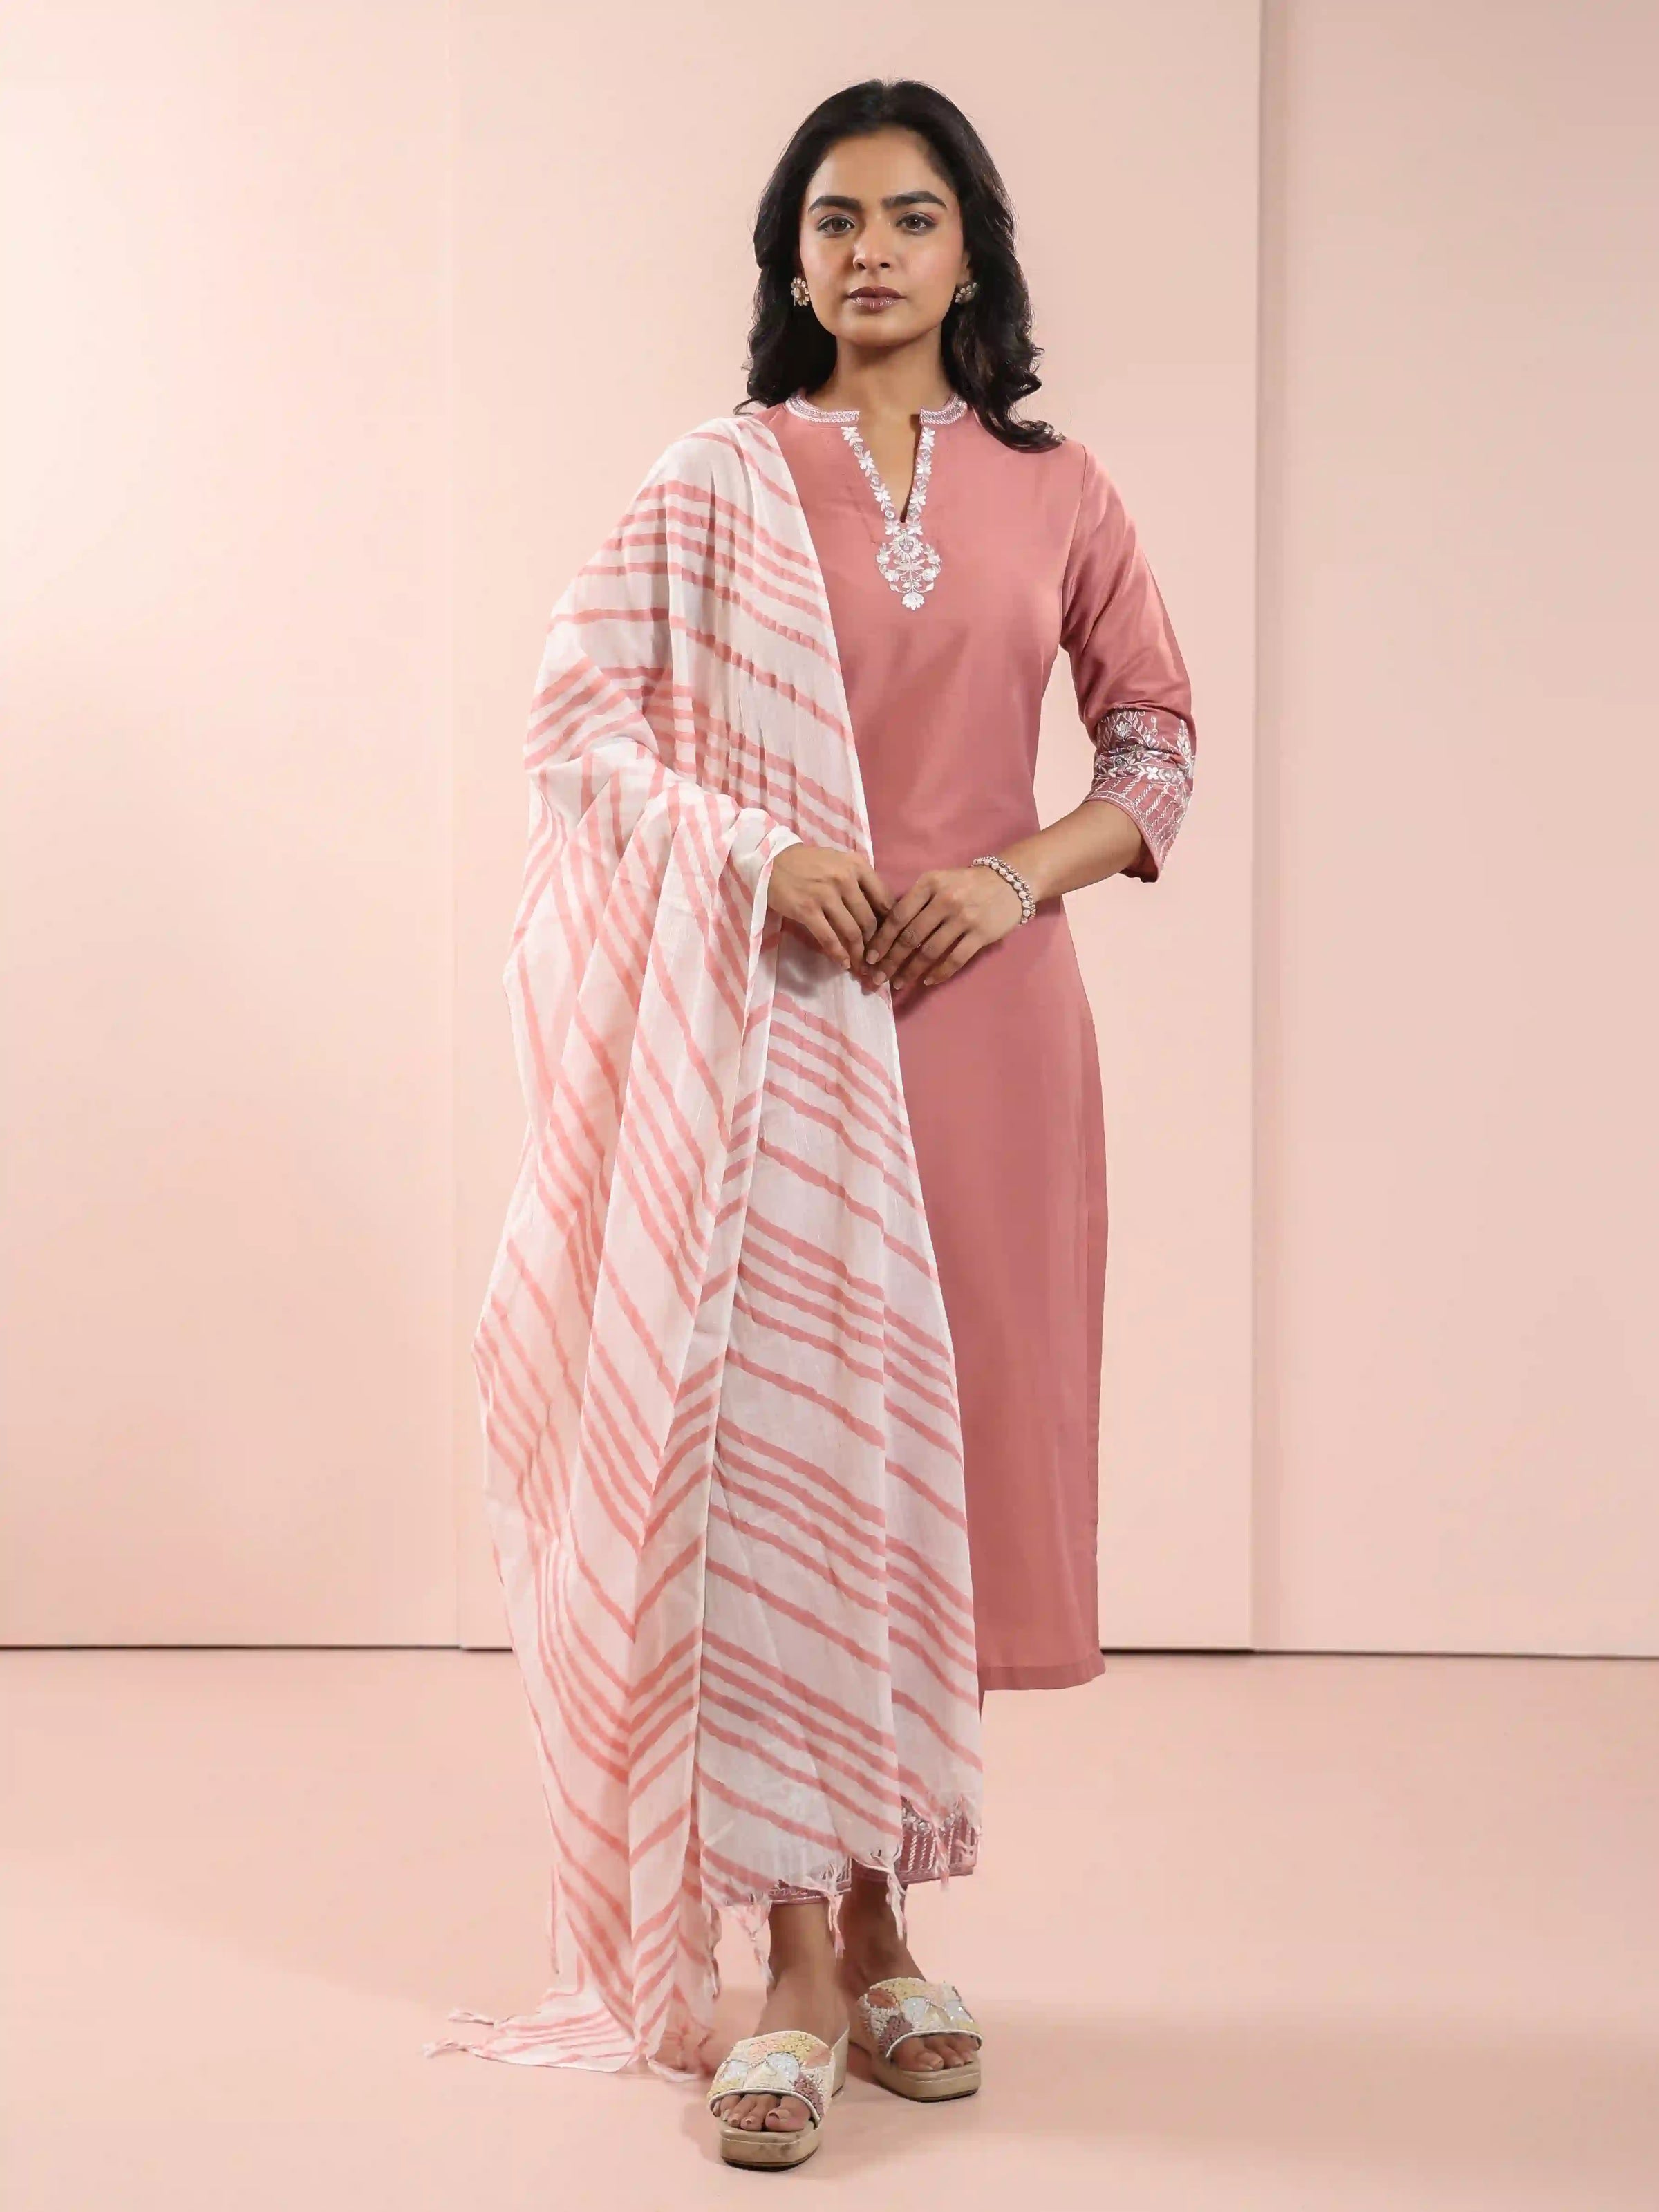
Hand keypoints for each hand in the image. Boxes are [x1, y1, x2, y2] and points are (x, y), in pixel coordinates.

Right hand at [766, 843, 893, 972]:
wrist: (773, 861)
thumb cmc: (810, 864)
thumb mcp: (841, 863)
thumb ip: (861, 883)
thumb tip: (881, 914)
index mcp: (857, 866)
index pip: (885, 900)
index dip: (890, 925)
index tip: (889, 940)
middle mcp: (845, 878)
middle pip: (869, 920)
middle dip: (875, 945)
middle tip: (875, 959)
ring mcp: (825, 894)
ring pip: (852, 932)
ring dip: (858, 954)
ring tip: (861, 966)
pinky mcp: (807, 909)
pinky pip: (828, 938)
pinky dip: (838, 954)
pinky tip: (843, 963)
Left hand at [860, 863, 1025, 997]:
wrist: (1010, 882)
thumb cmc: (966, 884)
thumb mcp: (938, 881)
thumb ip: (915, 901)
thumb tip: (886, 932)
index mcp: (929, 884)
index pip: (898, 916)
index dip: (881, 940)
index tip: (870, 957)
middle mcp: (945, 900)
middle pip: (910, 937)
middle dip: (891, 961)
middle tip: (878, 977)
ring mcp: (964, 918)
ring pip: (930, 952)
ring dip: (911, 971)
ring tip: (898, 983)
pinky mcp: (981, 934)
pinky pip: (955, 959)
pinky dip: (939, 973)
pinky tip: (927, 981)